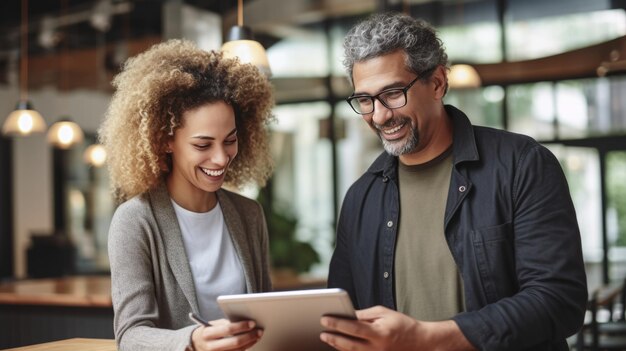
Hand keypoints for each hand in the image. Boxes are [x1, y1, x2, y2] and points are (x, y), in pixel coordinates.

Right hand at [191, 318, 262, 350]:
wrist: (196, 344)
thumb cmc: (208, 331)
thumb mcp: (213, 325)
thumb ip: (226, 324)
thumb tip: (245, 322)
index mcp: (208, 333)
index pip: (228, 329)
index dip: (241, 326)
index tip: (252, 323)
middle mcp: (211, 346)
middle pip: (235, 342)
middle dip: (249, 336)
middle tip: (259, 331)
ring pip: (238, 350)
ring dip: (250, 343)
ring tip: (257, 336)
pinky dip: (245, 348)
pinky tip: (251, 343)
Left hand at [319, 305, 474, 350]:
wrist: (420, 341)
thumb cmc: (401, 323)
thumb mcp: (383, 313)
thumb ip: (364, 315)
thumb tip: (346, 315)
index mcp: (380, 333)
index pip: (354, 328)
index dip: (337, 324)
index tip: (324, 319)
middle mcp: (378, 348)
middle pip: (350, 344)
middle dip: (334, 338)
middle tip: (322, 332)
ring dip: (338, 345)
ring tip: (327, 338)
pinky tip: (338, 345)